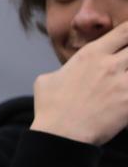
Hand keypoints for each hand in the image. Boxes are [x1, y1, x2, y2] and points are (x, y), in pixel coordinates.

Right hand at [32, 21, 127, 144]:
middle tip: (127, 64)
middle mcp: (110, 65)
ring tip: (126, 81)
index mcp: (91, 55)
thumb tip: (67, 73)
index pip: (125, 31)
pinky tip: (126, 100)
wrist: (61, 135)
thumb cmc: (51, 108)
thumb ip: (64, 70)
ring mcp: (123, 84)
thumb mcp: (47, 80)